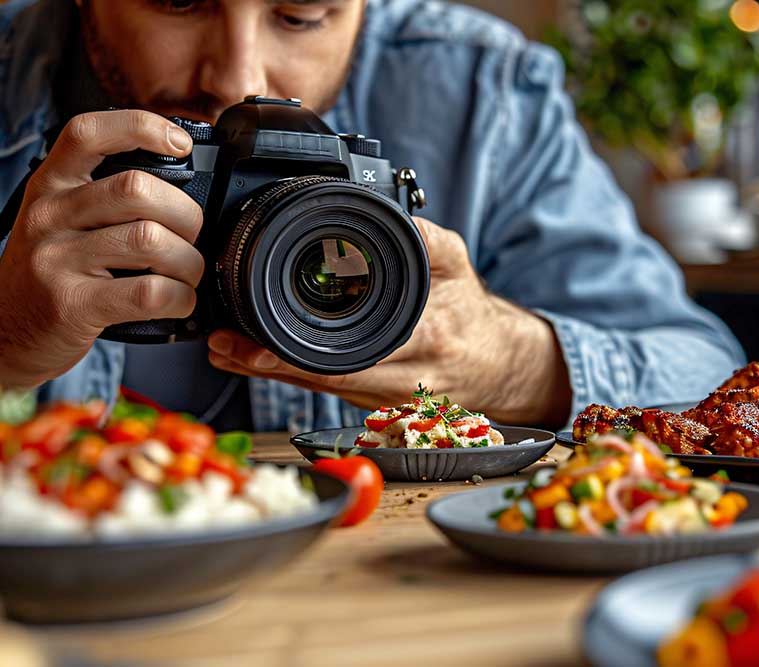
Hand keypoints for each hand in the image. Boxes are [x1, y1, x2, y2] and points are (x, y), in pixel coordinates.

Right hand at [0, 110, 204, 388]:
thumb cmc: (54, 273)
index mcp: (52, 185)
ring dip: (188, 261)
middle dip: (186, 214)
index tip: (181, 144)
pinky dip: (180, 297)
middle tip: (191, 237)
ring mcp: (57, 260)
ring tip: (187, 274)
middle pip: (137, 189)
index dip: (141, 127)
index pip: (88, 133)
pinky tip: (180, 301)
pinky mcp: (73, 304)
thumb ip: (107, 196)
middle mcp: (49, 215)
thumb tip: (186, 181)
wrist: (6, 333)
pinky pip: (148, 292)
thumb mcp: (64, 220)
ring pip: (150, 240)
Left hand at [207, 217, 571, 426]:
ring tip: (225, 350)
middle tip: (221, 344)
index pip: (349, 355)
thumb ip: (425, 237)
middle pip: (320, 378)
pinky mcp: (374, 404)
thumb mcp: (457, 264)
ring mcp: (384, 398)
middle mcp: (401, 379)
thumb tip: (385, 206)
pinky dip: (290, 376)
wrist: (498, 364)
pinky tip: (256, 361)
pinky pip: (326, 390)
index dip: (293, 356)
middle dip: (265, 364)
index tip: (250, 344)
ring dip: (268, 371)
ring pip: (316, 388)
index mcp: (424, 341)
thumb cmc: (472, 315)